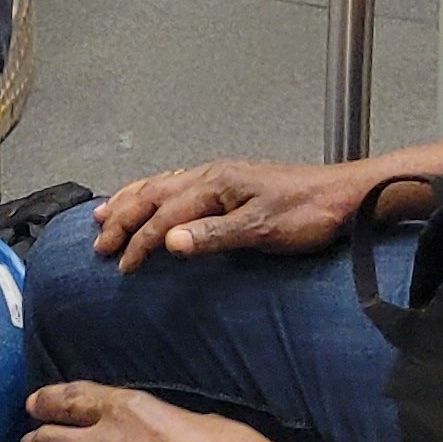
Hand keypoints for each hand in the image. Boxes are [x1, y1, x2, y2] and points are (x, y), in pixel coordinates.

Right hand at [90, 155, 386, 271]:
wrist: (343, 197)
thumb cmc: (307, 214)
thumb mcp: (261, 230)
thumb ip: (213, 235)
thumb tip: (167, 241)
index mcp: (214, 184)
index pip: (163, 214)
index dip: (138, 241)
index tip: (121, 267)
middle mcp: (211, 174)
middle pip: (153, 193)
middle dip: (122, 217)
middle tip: (98, 243)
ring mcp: (220, 176)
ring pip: (162, 184)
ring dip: (131, 200)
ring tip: (104, 213)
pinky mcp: (231, 182)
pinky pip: (178, 183)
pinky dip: (154, 192)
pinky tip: (152, 197)